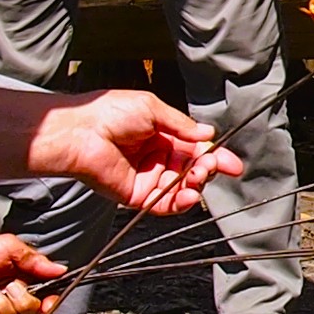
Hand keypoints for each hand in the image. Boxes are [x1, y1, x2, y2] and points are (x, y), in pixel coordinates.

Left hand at [0, 214, 63, 303]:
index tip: (48, 302)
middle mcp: (15, 292)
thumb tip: (59, 268)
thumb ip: (36, 260)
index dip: (50, 300)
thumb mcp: (10, 247)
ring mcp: (1, 306)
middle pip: (32, 309)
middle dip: (19, 298)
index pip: (48, 293)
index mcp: (26, 275)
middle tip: (7, 285)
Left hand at [31, 87, 240, 214]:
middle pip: (192, 170)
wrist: (81, 132)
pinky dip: (181, 202)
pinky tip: (189, 194)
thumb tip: (207, 135)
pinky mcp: (137, 196)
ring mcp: (148, 178)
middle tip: (209, 166)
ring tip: (198, 177)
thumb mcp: (152, 108)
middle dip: (206, 169)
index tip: (232, 164)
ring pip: (182, 188)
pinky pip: (165, 204)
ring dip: (196, 185)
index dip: (214, 157)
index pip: (194, 149)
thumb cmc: (108, 113)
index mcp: (161, 135)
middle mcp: (156, 157)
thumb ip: (182, 125)